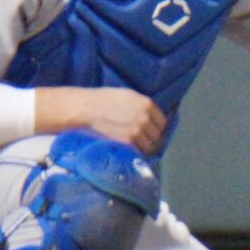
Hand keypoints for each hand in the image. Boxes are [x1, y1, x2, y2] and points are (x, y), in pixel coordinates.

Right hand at [43, 87, 167, 155]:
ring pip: (150, 145)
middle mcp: (146, 118)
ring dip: (145, 147)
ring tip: (136, 146)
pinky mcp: (127, 142)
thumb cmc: (104, 99)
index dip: (157, 127)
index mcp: (147, 104)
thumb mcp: (128, 96)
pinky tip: (130, 150)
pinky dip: (137, 152)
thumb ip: (142, 106)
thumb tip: (150, 116)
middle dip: (152, 138)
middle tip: (143, 140)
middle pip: (158, 135)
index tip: (152, 131)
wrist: (87, 109)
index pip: (162, 121)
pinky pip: (139, 151)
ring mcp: (137, 131)